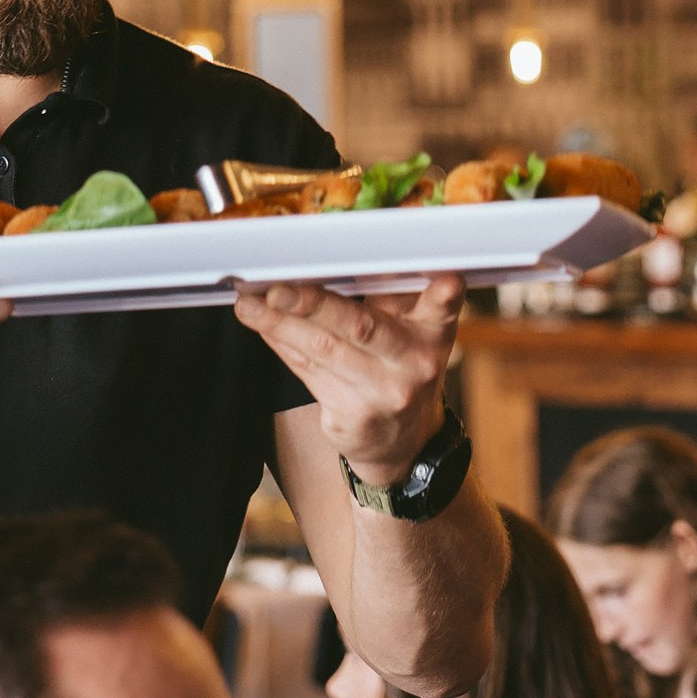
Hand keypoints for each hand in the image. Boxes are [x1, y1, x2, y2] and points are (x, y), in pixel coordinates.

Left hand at [234, 277, 462, 485]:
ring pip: (324, 351)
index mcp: (434, 332)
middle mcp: (415, 364)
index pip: (443, 308)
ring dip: (280, 324)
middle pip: (360, 327)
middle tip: (277, 288)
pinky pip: (308, 372)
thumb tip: (335, 255)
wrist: (402, 442)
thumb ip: (387, 295)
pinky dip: (282, 345)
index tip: (446, 281)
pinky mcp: (354, 418)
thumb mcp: (410, 330)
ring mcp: (384, 395)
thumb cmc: (399, 367)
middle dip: (313, 304)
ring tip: (250, 305)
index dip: (445, 294)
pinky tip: (263, 326)